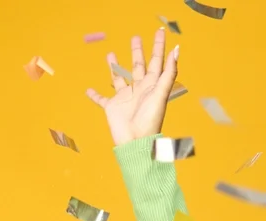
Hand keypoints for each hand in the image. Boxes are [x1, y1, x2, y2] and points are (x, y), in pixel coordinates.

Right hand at [86, 29, 178, 146]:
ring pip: (119, 79)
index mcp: (152, 86)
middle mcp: (139, 90)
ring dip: (115, 67)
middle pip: (138, 66)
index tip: (159, 32)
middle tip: (135, 38)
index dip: (159, 47)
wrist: (136, 142)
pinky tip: (88, 90)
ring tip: (111, 54)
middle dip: (138, 52)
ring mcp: (125, 98)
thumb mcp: (160, 93)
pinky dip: (94, 95)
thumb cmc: (150, 120)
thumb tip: (177, 49)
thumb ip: (169, 72)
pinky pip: (101, 99)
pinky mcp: (112, 107)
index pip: (157, 62)